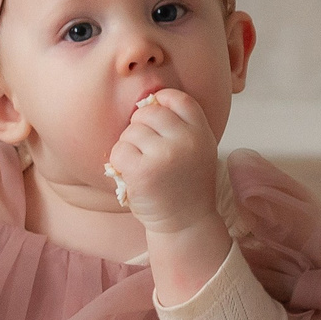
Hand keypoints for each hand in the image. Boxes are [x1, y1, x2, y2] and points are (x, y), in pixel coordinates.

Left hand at [104, 89, 220, 235]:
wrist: (186, 222)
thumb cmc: (184, 183)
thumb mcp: (196, 148)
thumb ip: (180, 125)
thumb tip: (147, 100)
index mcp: (201, 132)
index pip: (177, 98)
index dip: (160, 101)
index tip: (155, 120)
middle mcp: (186, 140)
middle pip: (148, 112)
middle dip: (139, 127)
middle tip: (146, 151)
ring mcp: (165, 155)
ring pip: (130, 131)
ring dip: (129, 147)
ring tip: (142, 166)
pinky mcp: (143, 171)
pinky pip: (119, 151)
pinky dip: (119, 163)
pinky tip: (132, 175)